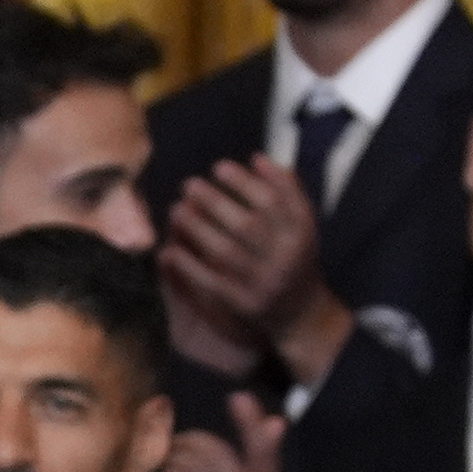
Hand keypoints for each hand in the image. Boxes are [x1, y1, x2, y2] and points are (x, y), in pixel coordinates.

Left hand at [155, 388, 287, 471]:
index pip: (262, 451)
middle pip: (214, 452)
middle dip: (191, 440)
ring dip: (175, 456)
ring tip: (171, 459)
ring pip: (192, 466)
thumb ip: (262, 460)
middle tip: (179, 443)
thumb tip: (276, 420)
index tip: (237, 397)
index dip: (251, 422)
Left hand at [158, 158, 353, 386]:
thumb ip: (286, 190)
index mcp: (302, 233)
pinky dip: (188, 266)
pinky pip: (211, 282)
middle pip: (246, 225)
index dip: (244, 181)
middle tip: (189, 185)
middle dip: (213, 201)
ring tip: (176, 210)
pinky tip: (170, 250)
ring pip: (226, 252)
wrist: (301, 313)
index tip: (218, 167)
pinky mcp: (244, 304)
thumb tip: (257, 158)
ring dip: (196, 228)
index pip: (273, 201)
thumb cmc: (294, 257)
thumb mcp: (300, 224)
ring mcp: (265, 283)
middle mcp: (286, 258)